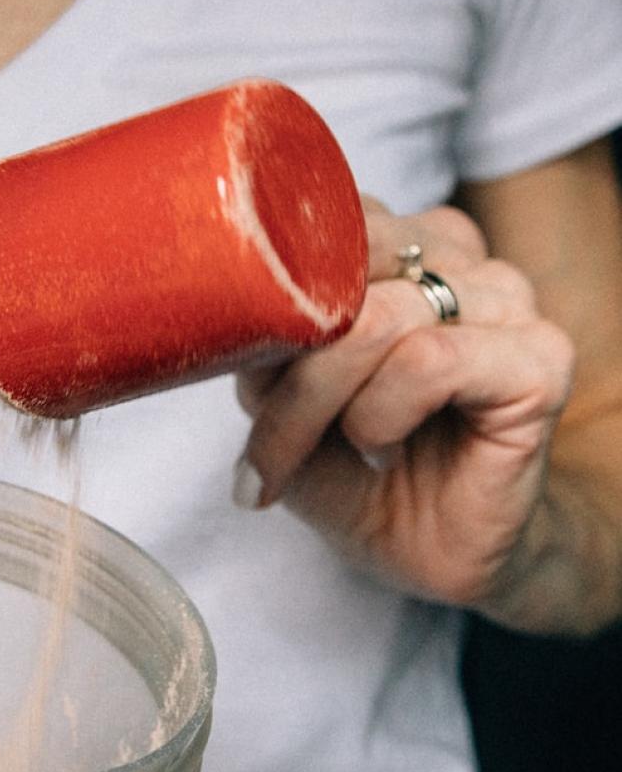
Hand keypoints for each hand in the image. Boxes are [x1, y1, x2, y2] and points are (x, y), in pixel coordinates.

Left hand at [234, 198, 574, 611]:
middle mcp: (458, 255)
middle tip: (264, 443)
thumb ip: (263, 338)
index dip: (267, 301)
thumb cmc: (356, 467)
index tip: (238, 380)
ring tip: (318, 456)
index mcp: (400, 240)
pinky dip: (381, 416)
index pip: (320, 221)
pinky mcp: (540, 359)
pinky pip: (429, 362)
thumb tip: (230, 313)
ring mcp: (507, 300)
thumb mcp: (278, 395)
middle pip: (344, 266)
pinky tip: (380, 451)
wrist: (427, 550)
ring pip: (380, 319)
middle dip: (287, 360)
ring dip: (321, 402)